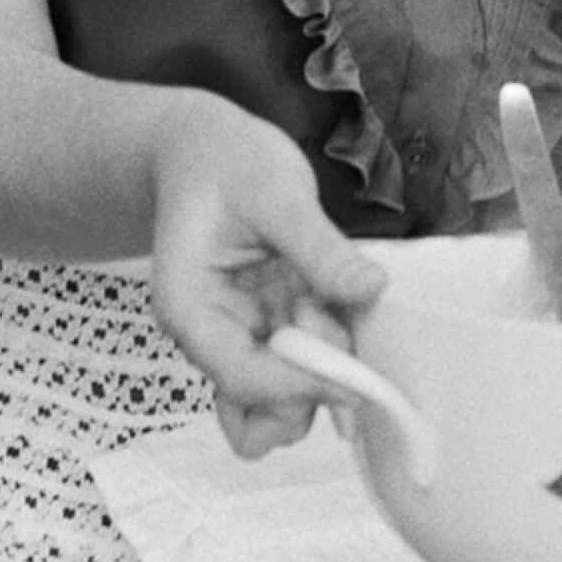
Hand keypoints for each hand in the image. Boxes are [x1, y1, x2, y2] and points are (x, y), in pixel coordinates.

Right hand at [148, 93, 386, 457]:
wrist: (205, 148)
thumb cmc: (226, 161)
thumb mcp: (273, 189)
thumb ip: (318, 244)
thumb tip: (371, 288)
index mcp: (190, 308)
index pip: (244, 375)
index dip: (303, 384)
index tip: (358, 375)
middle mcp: (210, 337)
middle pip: (256, 413)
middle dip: (310, 384)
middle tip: (333, 317)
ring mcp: (239, 339)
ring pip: (279, 406)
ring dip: (321, 374)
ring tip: (329, 303)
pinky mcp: (267, 331)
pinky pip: (299, 370)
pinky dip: (327, 356)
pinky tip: (336, 307)